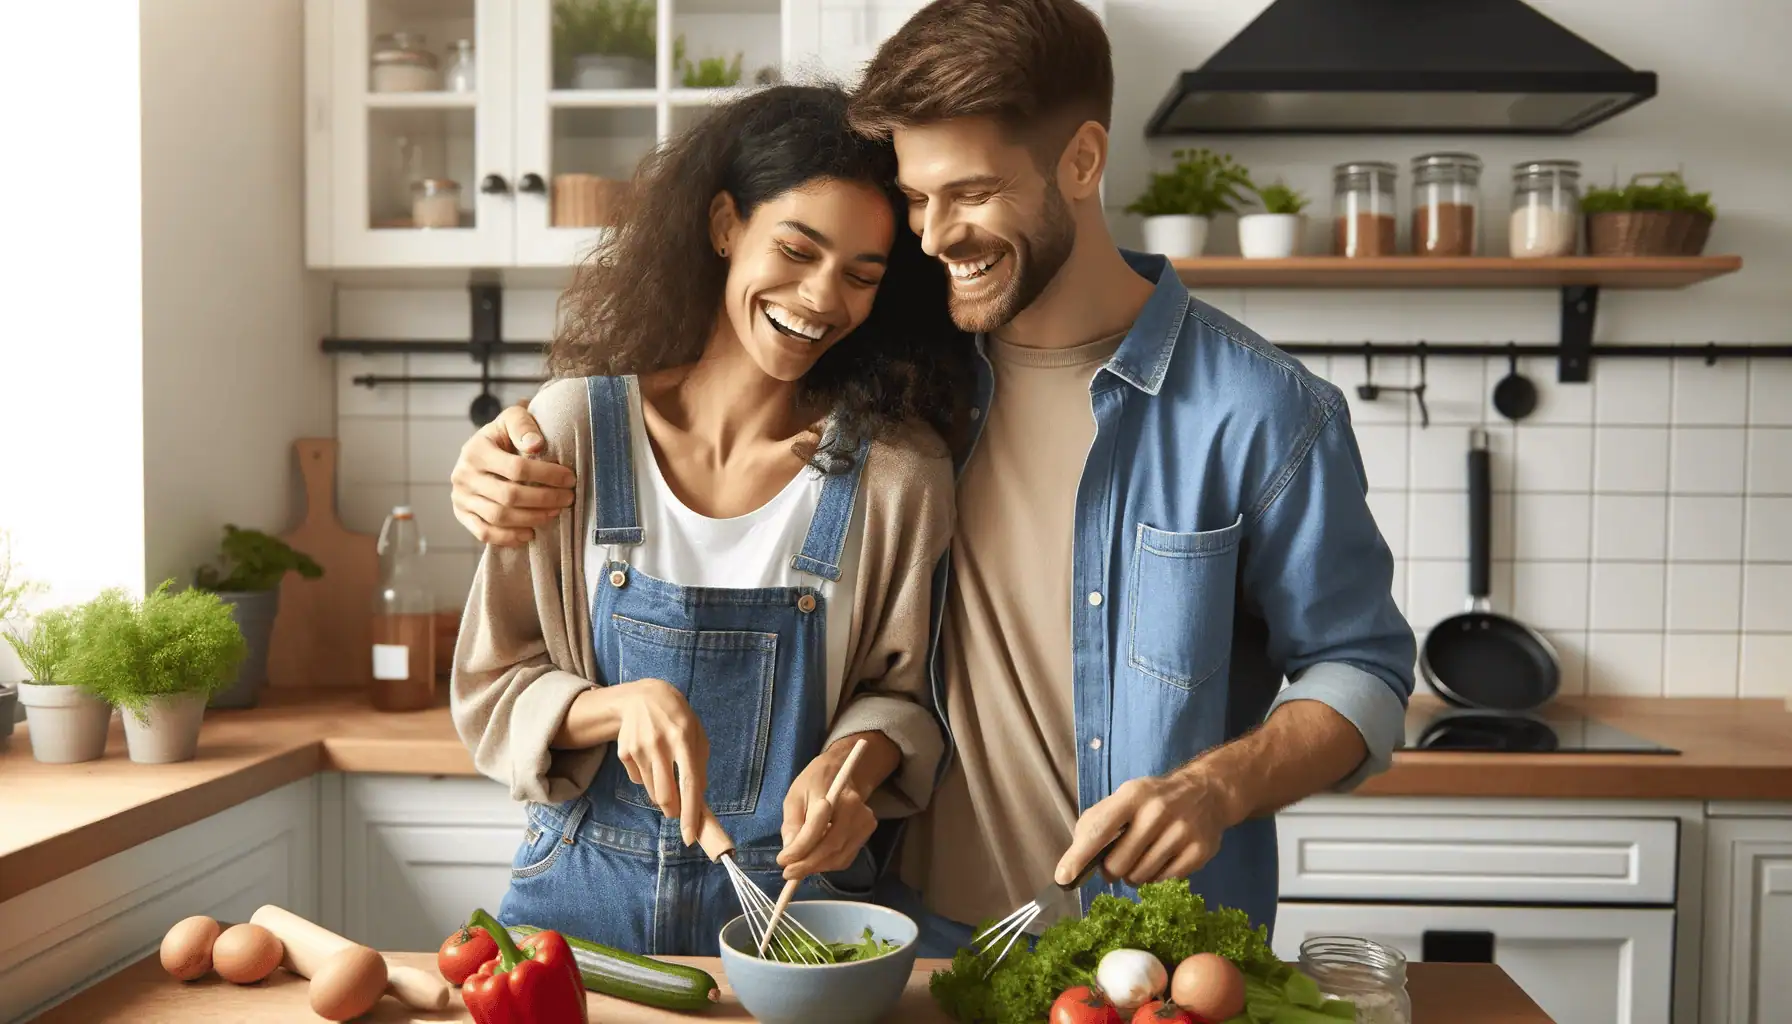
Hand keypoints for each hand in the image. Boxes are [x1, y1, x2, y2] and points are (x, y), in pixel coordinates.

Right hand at [450, 399, 576, 546]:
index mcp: (476, 450)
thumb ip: (523, 425)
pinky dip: (508, 537)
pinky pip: (484, 533)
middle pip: (509, 496)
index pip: (516, 468)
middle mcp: (463, 475)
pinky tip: (530, 533)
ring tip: (554, 513)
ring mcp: (460, 497)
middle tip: (567, 499)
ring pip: (498, 517)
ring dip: (532, 518)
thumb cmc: (503, 435)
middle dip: (544, 499)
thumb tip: (536, 445)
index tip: (569, 479)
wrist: (480, 449)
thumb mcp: (512, 419)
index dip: (547, 476)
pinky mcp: (462, 514)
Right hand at [613, 679, 709, 846]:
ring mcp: (638, 748)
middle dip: (673, 811)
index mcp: (684, 738)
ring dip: (661, 794)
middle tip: (677, 811)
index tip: (690, 836)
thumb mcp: (697, 734)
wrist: (642, 697)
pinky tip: (649, 758)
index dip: (690, 812)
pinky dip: (646, 778)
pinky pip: (637, 779)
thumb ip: (699, 766)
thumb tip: (698, 800)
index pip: (689, 783)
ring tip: (664, 771)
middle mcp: (660, 744)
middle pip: (665, 795)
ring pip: (651, 791)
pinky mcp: (624, 752)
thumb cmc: (678, 718)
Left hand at [775, 735, 893, 880]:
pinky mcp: (866, 833)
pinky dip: (828, 864)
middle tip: (788, 873)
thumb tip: (789, 852)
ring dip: (817, 867)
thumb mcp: (795, 796)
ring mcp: (865, 823)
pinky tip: (814, 861)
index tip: (782, 860)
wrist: (844, 773)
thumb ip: (792, 823)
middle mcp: (856, 810)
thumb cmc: (815, 782)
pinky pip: (846, 858)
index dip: (800, 848)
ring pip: (840, 856)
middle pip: (832, 846)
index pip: (817, 826)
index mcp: (836, 793)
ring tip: (797, 868)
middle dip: (808, 864)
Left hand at [1054, 767, 1242, 888]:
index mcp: (1133, 795)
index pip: (1099, 829)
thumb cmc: (1152, 800)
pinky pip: (1164, 882)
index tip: (1063, 877)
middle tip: (1118, 863)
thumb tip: (1074, 862)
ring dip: (1134, 876)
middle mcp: (1158, 811)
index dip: (1079, 856)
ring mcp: (1181, 832)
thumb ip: (1096, 824)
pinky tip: (1161, 861)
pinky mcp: (1199, 851)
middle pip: (1118, 863)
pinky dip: (1156, 879)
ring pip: (1140, 877)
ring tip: (1142, 859)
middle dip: (1112, 870)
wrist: (1206, 793)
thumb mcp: (1124, 799)